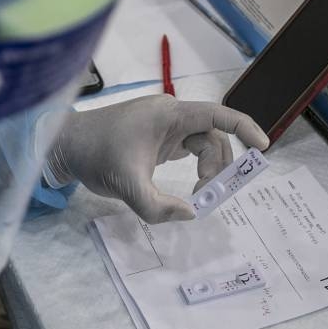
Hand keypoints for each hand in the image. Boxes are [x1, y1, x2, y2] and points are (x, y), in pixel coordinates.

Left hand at [46, 95, 268, 223]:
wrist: (64, 146)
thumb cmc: (94, 155)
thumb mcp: (126, 185)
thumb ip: (158, 206)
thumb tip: (191, 214)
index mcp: (168, 114)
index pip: (217, 115)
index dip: (244, 128)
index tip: (263, 148)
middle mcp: (171, 115)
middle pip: (212, 136)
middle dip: (219, 165)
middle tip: (209, 194)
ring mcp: (164, 126)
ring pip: (202, 145)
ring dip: (208, 169)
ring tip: (199, 194)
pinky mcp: (158, 139)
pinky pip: (188, 150)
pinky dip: (196, 168)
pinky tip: (191, 188)